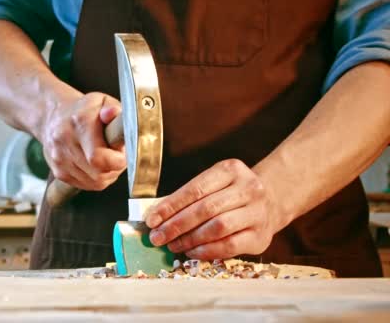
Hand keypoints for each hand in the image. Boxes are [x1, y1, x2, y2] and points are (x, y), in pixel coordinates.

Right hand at [39, 92, 125, 190]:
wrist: (53, 117)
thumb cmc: (83, 111)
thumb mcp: (101, 101)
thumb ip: (112, 107)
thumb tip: (113, 113)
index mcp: (79, 123)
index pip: (99, 157)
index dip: (118, 160)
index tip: (122, 152)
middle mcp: (66, 142)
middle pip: (99, 173)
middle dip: (115, 167)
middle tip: (117, 154)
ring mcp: (60, 160)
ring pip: (96, 182)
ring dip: (107, 173)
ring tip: (107, 157)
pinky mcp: (59, 173)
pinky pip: (87, 185)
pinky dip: (97, 178)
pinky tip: (96, 164)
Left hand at [145, 159, 287, 259]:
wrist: (271, 202)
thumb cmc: (230, 193)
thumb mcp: (213, 184)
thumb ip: (187, 198)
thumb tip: (155, 217)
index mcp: (231, 169)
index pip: (195, 189)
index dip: (170, 206)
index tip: (151, 220)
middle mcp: (248, 188)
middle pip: (205, 209)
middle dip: (176, 225)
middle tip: (157, 237)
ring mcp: (257, 212)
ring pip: (218, 227)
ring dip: (190, 239)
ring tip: (173, 245)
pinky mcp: (261, 236)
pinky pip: (229, 246)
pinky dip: (206, 251)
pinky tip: (191, 252)